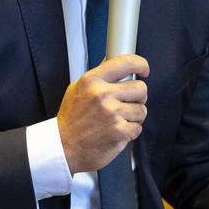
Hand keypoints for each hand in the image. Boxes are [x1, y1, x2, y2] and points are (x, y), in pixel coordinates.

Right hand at [58, 54, 149, 172]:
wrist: (64, 148)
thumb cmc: (71, 120)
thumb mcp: (77, 89)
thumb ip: (97, 76)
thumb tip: (113, 61)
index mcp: (92, 81)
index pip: (125, 63)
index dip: (140, 64)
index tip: (144, 69)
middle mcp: (102, 94)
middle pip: (140, 88)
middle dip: (138, 96)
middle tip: (128, 103)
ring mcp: (112, 113)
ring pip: (142, 109)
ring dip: (134, 116)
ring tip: (118, 120)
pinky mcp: (120, 131)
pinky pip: (138, 127)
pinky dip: (130, 131)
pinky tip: (116, 132)